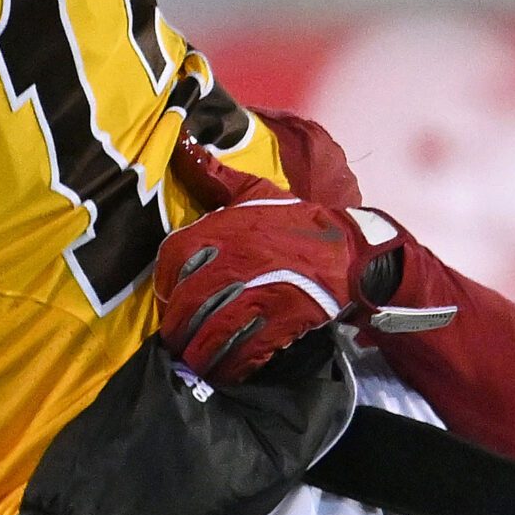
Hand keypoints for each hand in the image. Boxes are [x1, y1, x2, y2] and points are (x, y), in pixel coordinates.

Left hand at [156, 139, 431, 381]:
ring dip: (199, 354)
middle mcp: (235, 261)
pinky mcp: (283, 320)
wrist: (350, 250)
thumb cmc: (296, 220)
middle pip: (187, 304)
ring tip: (195, 363)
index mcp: (224, 230)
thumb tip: (180, 142)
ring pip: (212, 332)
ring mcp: (259, 292)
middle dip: (177, 328)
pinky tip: (226, 372)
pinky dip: (232, 366)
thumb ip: (214, 174)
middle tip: (174, 342)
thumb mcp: (256, 190)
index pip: (173, 259)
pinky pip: (246, 350)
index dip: (163, 284)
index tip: (164, 300)